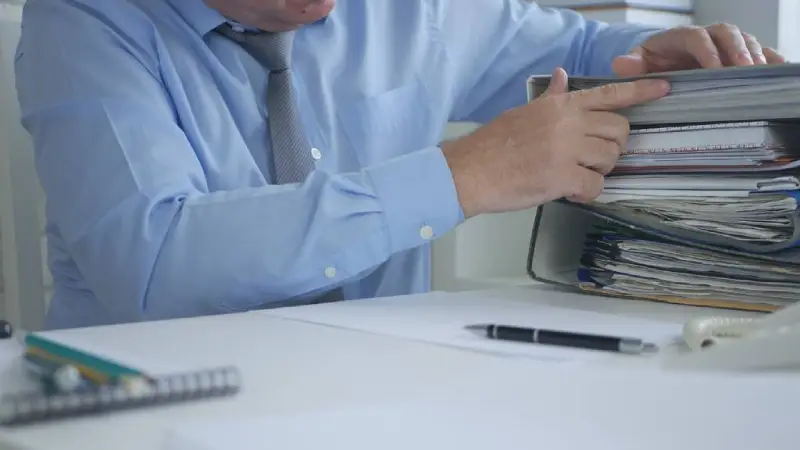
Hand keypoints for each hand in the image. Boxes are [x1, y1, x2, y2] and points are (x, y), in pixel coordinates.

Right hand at [442, 67, 669, 217]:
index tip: (664, 89)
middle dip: (612, 148)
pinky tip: (568, 193)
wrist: (471, 171)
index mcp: (560, 106)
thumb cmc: (493, 145)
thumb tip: (561, 77)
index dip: (641, 91)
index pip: (609, 94)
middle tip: (590, 159)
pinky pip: (596, 186)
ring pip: (610, 159)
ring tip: (574, 176)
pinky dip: (587, 194)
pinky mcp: (563, 178)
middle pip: (619, 131)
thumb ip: (550, 99)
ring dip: (598, 171)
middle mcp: (568, 123)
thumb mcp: (524, 113)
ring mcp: (567, 150)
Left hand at [612, 23, 785, 76]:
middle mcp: (706, 36)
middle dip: (737, 49)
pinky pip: (756, 50)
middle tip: (745, 69)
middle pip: (726, 33)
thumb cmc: (650, 62)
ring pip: (744, 40)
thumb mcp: (637, 62)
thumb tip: (621, 64)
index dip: (707, 51)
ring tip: (760, 73)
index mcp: (681, 36)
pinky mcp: (735, 53)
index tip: (714, 69)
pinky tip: (778, 68)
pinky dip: (768, 57)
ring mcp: (723, 43)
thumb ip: (630, 64)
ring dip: (754, 54)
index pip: (697, 37)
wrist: (660, 59)